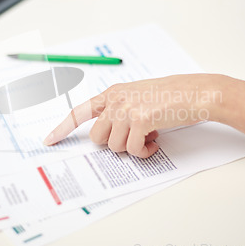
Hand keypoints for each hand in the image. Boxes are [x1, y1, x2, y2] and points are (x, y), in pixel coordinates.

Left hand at [43, 74, 222, 157]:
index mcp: (113, 93)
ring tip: (149, 137)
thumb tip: (109, 137)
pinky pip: (133, 150)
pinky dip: (145, 152)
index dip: (62, 128)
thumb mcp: (138, 98)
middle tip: (134, 137)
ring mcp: (127, 108)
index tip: (49, 140)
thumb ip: (119, 112)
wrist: (195, 93)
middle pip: (97, 138)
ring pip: (115, 146)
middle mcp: (116, 99)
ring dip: (132, 148)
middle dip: (114, 144)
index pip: (79, 112)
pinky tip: (156, 141)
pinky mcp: (140, 119)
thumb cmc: (171, 97)